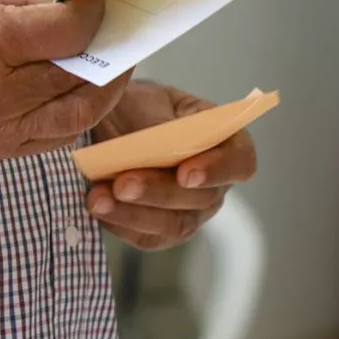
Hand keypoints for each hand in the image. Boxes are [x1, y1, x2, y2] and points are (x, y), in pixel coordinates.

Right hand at [0, 0, 129, 159]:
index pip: (68, 30)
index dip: (95, 11)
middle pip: (79, 71)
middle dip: (109, 45)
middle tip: (119, 26)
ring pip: (80, 112)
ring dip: (108, 87)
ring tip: (115, 61)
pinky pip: (59, 136)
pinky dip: (81, 113)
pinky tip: (84, 90)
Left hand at [86, 81, 257, 249]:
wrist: (106, 126)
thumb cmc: (137, 108)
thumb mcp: (149, 100)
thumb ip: (160, 123)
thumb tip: (157, 141)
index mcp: (225, 142)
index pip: (241, 162)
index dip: (219, 170)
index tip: (186, 172)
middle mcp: (215, 183)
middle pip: (203, 199)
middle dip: (160, 192)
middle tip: (124, 183)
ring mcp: (191, 211)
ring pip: (175, 224)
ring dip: (135, 213)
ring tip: (99, 198)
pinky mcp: (161, 231)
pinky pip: (148, 237)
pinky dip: (120, 222)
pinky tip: (98, 205)